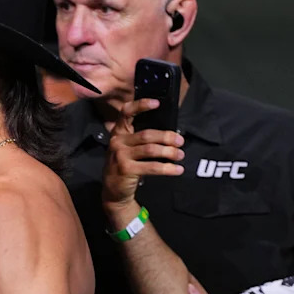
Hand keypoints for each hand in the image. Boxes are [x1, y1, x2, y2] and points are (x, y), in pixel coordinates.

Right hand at [102, 98, 185, 216]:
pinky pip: (152, 167)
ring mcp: (120, 156)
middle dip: (167, 137)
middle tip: (180, 142)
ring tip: (180, 155)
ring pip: (151, 149)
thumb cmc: (125, 165)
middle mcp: (117, 142)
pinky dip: (168, 168)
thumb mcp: (127, 149)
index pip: (126, 113)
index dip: (141, 105)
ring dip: (169, 152)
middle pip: (147, 134)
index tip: (157, 103)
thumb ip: (140, 138)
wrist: (114, 191)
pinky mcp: (126, 170)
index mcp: (118, 133)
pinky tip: (177, 170)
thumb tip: (169, 134)